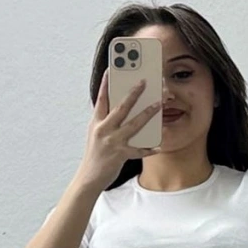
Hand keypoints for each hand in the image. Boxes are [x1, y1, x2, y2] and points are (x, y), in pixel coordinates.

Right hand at [78, 69, 162, 191]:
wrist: (89, 178)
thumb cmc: (95, 155)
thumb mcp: (96, 135)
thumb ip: (107, 122)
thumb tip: (123, 110)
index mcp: (96, 123)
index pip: (101, 99)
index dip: (106, 83)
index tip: (112, 69)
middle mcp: (103, 130)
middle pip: (121, 107)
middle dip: (133, 93)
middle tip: (144, 81)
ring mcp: (112, 142)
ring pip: (133, 124)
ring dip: (148, 113)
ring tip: (158, 105)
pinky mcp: (120, 155)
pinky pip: (139, 150)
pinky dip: (149, 149)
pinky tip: (158, 146)